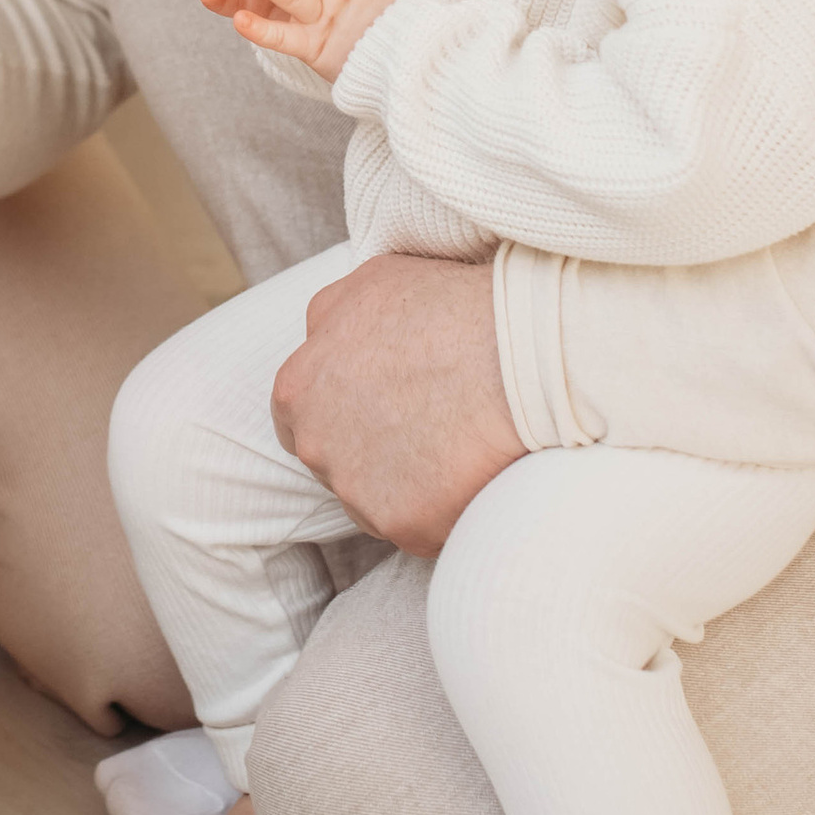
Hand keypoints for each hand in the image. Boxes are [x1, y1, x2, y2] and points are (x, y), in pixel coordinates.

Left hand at [270, 254, 526, 552]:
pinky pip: (421, 530)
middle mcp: (315, 445)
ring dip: (410, 485)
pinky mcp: (404, 525)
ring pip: (377, 502)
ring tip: (460, 448)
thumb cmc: (449, 306)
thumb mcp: (370, 283)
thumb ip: (332, 318)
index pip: (302, 419)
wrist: (518, 352)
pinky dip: (445, 513)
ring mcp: (357, 491)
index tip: (386, 409)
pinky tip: (477, 477)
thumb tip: (326, 339)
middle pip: (338, 465)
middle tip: (431, 428)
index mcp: (297, 388)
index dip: (345, 415)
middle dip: (376, 453)